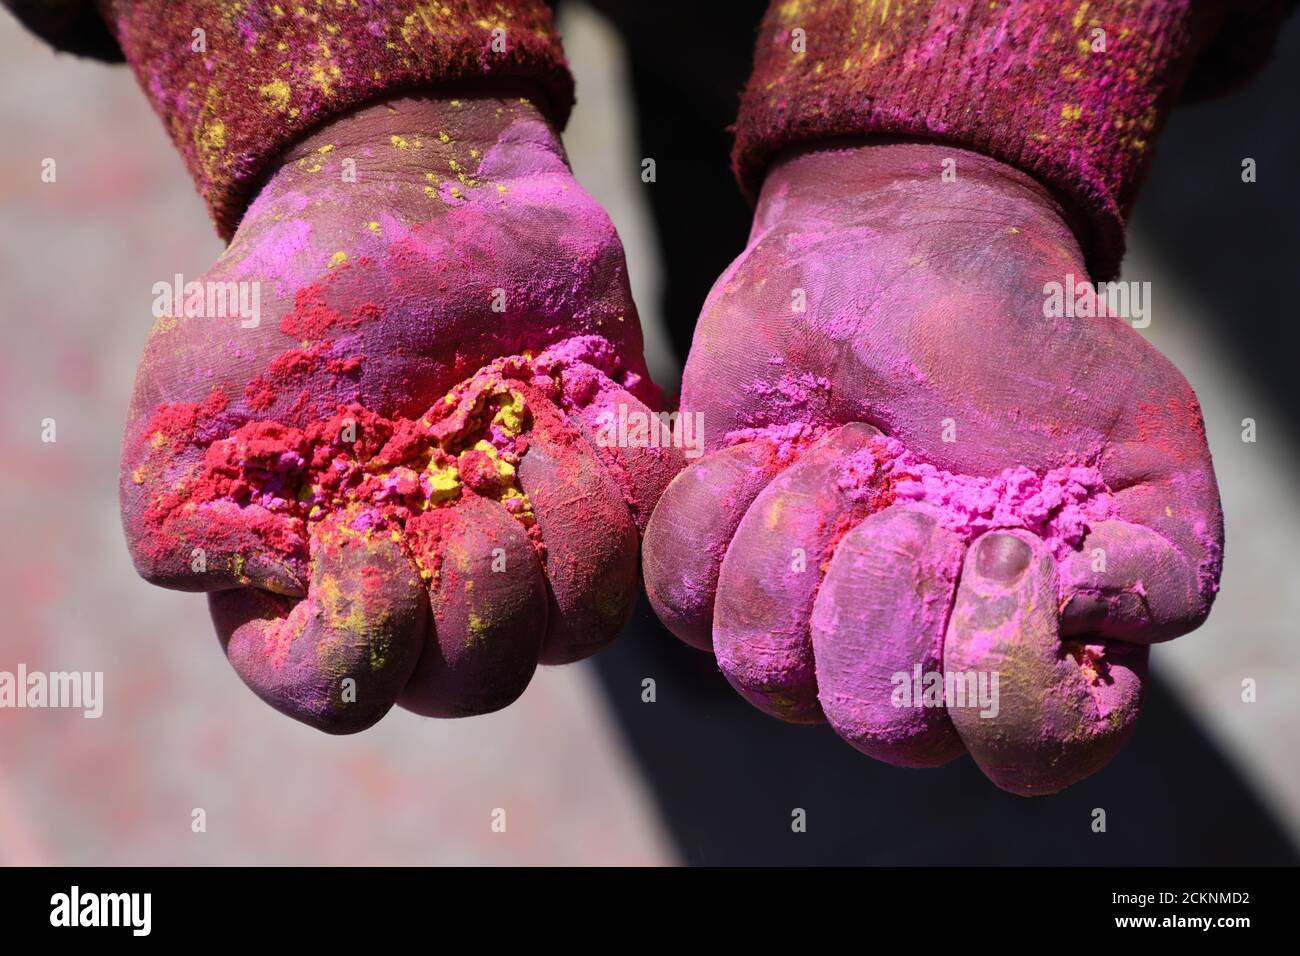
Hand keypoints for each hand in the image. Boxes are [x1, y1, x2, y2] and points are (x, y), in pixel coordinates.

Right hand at [121, 91, 679, 731]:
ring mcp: (533, 550)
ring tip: (518, 407)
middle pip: (483, 678)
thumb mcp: (190, 409)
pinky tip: (579, 391)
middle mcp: (435, 593)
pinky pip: (653, 531)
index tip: (363, 508)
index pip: (345, 690)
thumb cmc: (293, 303)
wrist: (411, 196)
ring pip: (583, 622)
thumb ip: (191, 532)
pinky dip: (622, 462)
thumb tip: (290, 596)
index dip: (365, 619)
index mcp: (327, 593)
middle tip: (457, 454)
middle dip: (474, 567)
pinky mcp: (610, 489)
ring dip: (554, 510)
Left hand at [643, 141, 1221, 793]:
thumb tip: (1088, 621)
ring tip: (839, 445)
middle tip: (901, 474)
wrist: (900, 250)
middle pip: (879, 723)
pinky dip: (715, 513)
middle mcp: (917, 657)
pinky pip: (682, 605)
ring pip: (765, 671)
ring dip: (800, 533)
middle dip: (884, 579)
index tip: (1003, 540)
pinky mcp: (717, 572)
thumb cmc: (1026, 344)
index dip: (1004, 669)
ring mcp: (808, 623)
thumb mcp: (1140, 433)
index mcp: (1032, 645)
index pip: (1025, 752)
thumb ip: (1160, 559)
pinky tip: (756, 449)